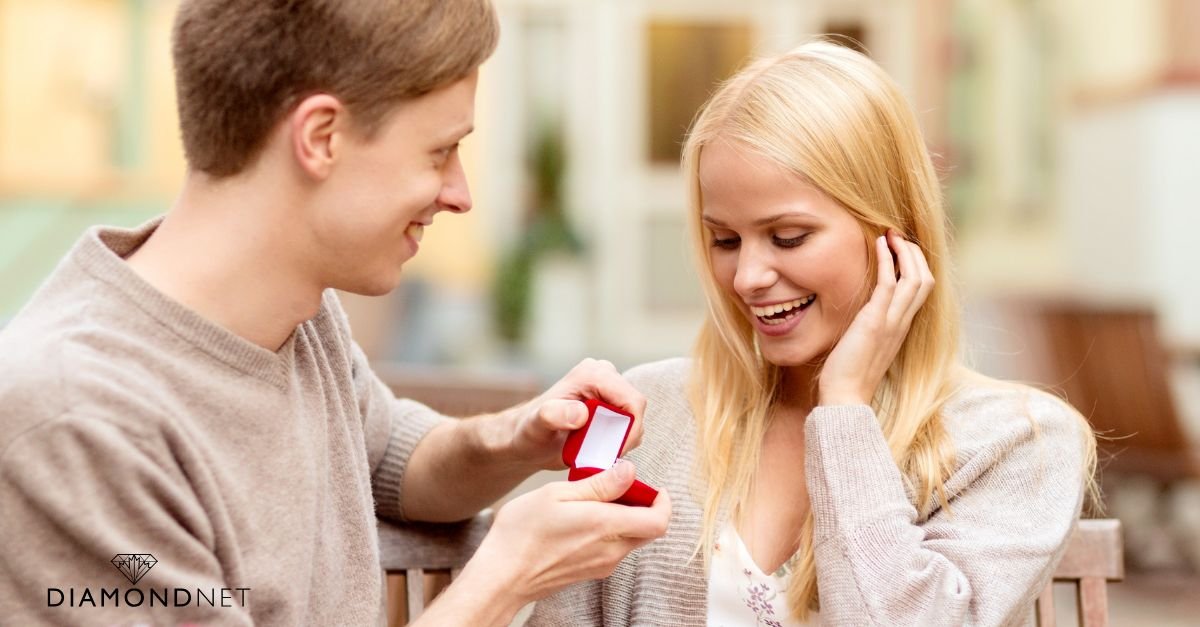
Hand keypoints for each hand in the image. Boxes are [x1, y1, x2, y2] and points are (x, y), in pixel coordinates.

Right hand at [459, 461, 671, 612]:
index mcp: (606, 526)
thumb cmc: (522, 533)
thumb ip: (599, 484)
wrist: (502, 576)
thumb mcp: (558, 494)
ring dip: (625, 518)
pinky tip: (584, 519)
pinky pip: (614, 549)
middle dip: (644, 507)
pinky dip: (610, 531)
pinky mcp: (591, 572)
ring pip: (631, 539)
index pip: (659, 521)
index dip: (663, 502)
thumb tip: (629, 471)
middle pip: (649, 530)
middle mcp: (611, 550)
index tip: (654, 487)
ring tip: (595, 500)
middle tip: (622, 487)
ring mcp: (602, 565)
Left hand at [508, 358, 646, 469]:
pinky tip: (597, 447)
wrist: (528, 439)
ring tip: (594, 451)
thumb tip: (580, 413)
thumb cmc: (529, 432)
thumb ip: (553, 416)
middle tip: (602, 454)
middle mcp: (603, 374)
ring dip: (621, 439)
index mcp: (591, 374)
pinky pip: (629, 423)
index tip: (614, 453)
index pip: (632, 401)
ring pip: (634, 418)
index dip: (631, 429)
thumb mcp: (537, 426)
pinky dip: (619, 439)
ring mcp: (608, 387)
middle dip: (625, 435)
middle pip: (635, 409)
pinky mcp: (611, 400)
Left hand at [819, 230, 933, 405]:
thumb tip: (860, 317)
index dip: (916, 267)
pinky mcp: (875, 321)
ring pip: (914, 278)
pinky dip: (887, 260)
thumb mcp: (864, 346)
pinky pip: (890, 283)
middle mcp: (902, 323)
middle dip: (915, 254)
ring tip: (892, 234)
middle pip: (925, 280)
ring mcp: (891, 322)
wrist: (845, 397)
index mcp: (901, 329)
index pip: (921, 291)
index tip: (902, 250)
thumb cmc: (848, 376)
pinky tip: (880, 244)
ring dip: (905, 251)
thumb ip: (869, 329)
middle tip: (900, 236)